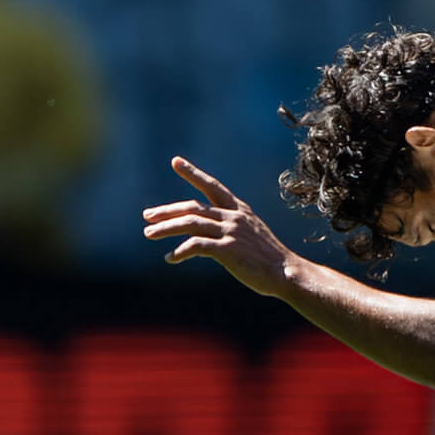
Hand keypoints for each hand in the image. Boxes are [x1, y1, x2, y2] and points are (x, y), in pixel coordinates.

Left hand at [142, 157, 298, 297]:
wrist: (286, 273)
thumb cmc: (269, 259)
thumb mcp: (251, 235)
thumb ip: (232, 228)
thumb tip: (211, 234)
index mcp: (239, 210)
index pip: (212, 186)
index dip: (193, 173)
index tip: (176, 162)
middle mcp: (233, 217)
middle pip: (193, 207)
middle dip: (167, 210)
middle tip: (147, 215)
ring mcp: (230, 232)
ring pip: (190, 223)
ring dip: (166, 228)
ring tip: (148, 234)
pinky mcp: (227, 250)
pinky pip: (196, 246)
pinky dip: (179, 251)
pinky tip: (170, 258)